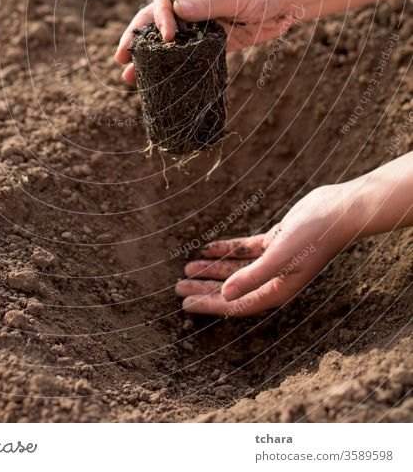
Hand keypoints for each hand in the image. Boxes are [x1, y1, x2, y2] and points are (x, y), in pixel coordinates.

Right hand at [115, 0, 296, 83]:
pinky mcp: (208, 41)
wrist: (288, 2)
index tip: (166, 37)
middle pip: (155, 17)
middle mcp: (190, 0)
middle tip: (121, 56)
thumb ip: (208, 4)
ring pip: (165, 38)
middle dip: (136, 36)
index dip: (160, 16)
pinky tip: (155, 80)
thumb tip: (176, 11)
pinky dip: (170, 65)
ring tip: (128, 75)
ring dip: (147, 55)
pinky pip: (184, 53)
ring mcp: (197, 21)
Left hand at [175, 184, 356, 316]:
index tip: (185, 304)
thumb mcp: (280, 257)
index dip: (209, 305)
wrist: (337, 211)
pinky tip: (208, 248)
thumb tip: (225, 296)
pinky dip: (227, 250)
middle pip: (232, 288)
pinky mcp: (275, 242)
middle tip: (178, 287)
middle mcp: (274, 280)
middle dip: (204, 288)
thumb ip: (252, 276)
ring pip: (236, 269)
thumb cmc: (314, 237)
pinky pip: (244, 250)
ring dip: (212, 268)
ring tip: (187, 266)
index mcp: (277, 291)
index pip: (236, 304)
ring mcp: (274, 261)